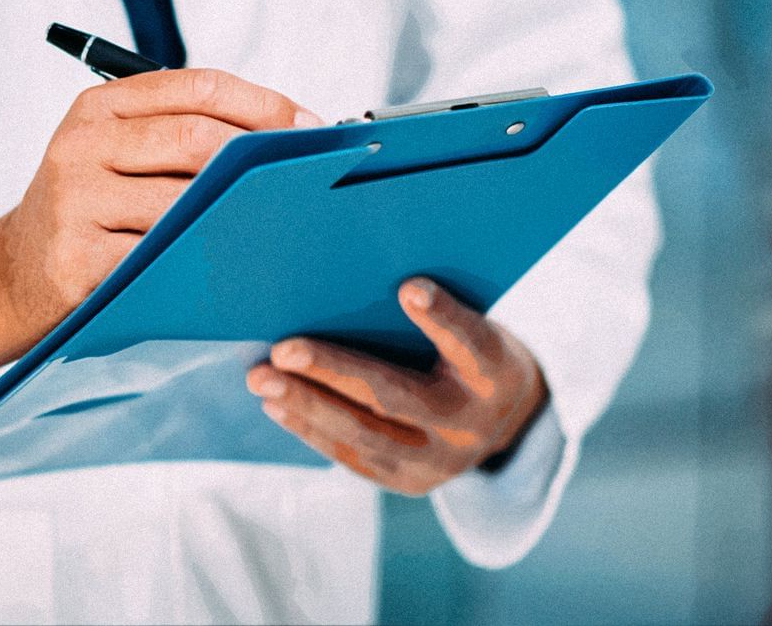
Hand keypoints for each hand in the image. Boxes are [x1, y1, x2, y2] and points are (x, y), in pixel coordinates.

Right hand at [0, 69, 320, 385]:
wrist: (19, 270)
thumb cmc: (97, 203)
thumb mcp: (124, 149)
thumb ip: (189, 129)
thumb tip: (295, 129)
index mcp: (101, 108)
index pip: (198, 87)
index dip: (264, 104)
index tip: (311, 126)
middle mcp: (82, 147)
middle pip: (196, 139)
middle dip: (260, 159)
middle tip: (303, 176)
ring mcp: (76, 204)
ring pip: (184, 201)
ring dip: (240, 211)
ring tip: (277, 218)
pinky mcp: (79, 261)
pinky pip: (163, 255)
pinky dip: (205, 255)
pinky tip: (232, 257)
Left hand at [247, 278, 548, 494]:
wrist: (508, 424)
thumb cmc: (476, 356)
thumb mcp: (479, 331)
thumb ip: (439, 318)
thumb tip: (360, 290)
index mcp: (497, 374)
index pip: (471, 343)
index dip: (443, 319)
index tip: (408, 288)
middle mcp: (472, 424)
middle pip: (398, 397)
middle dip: (336, 372)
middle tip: (284, 350)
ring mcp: (441, 461)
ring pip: (365, 434)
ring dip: (307, 405)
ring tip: (262, 379)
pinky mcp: (412, 483)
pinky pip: (354, 457)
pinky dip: (313, 430)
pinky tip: (279, 406)